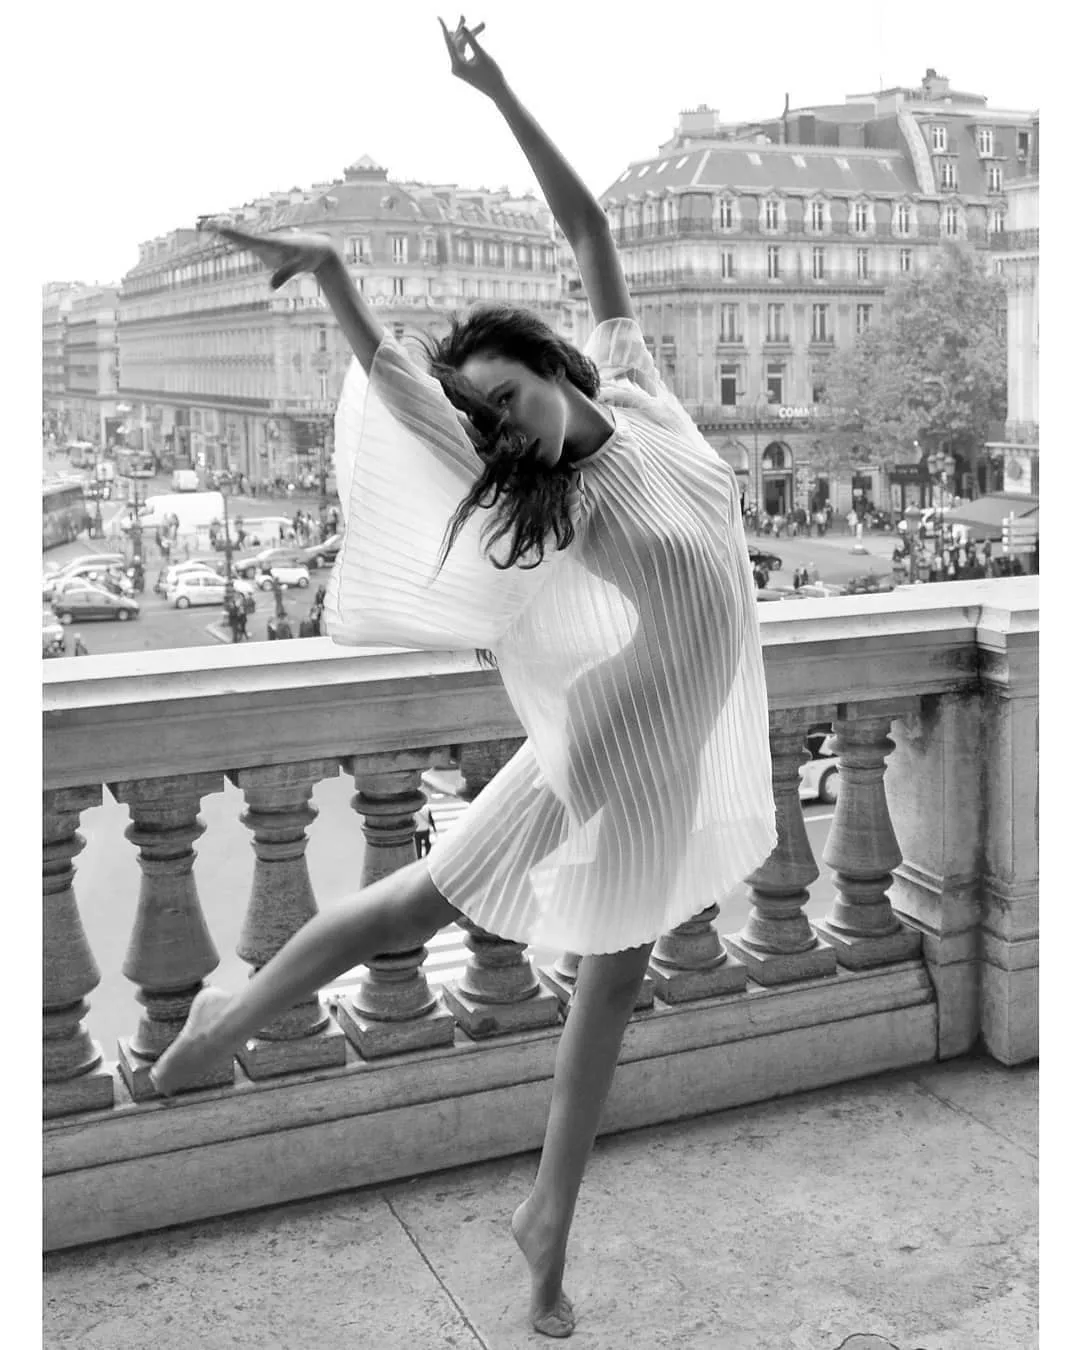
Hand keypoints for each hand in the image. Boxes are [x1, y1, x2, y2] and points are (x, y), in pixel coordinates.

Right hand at [204, 222, 339, 288]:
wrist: (318, 249)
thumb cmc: (309, 254)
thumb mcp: (300, 265)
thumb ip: (285, 274)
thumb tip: (271, 287)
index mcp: (270, 243)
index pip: (247, 240)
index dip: (232, 236)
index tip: (216, 228)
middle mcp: (264, 244)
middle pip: (241, 239)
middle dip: (223, 231)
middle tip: (203, 224)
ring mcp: (265, 250)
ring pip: (247, 246)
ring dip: (228, 237)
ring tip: (209, 226)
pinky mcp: (268, 256)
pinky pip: (255, 252)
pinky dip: (241, 246)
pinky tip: (244, 243)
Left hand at [438, 15, 505, 99]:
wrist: (497, 91)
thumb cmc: (492, 74)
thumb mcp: (481, 55)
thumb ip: (471, 40)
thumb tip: (463, 28)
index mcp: (457, 65)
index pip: (449, 43)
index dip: (444, 29)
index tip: (439, 18)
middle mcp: (455, 67)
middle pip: (455, 43)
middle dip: (461, 30)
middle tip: (463, 16)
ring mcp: (459, 68)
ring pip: (459, 46)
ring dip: (465, 35)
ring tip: (468, 20)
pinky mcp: (463, 68)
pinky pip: (462, 52)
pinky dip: (466, 43)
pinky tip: (460, 33)